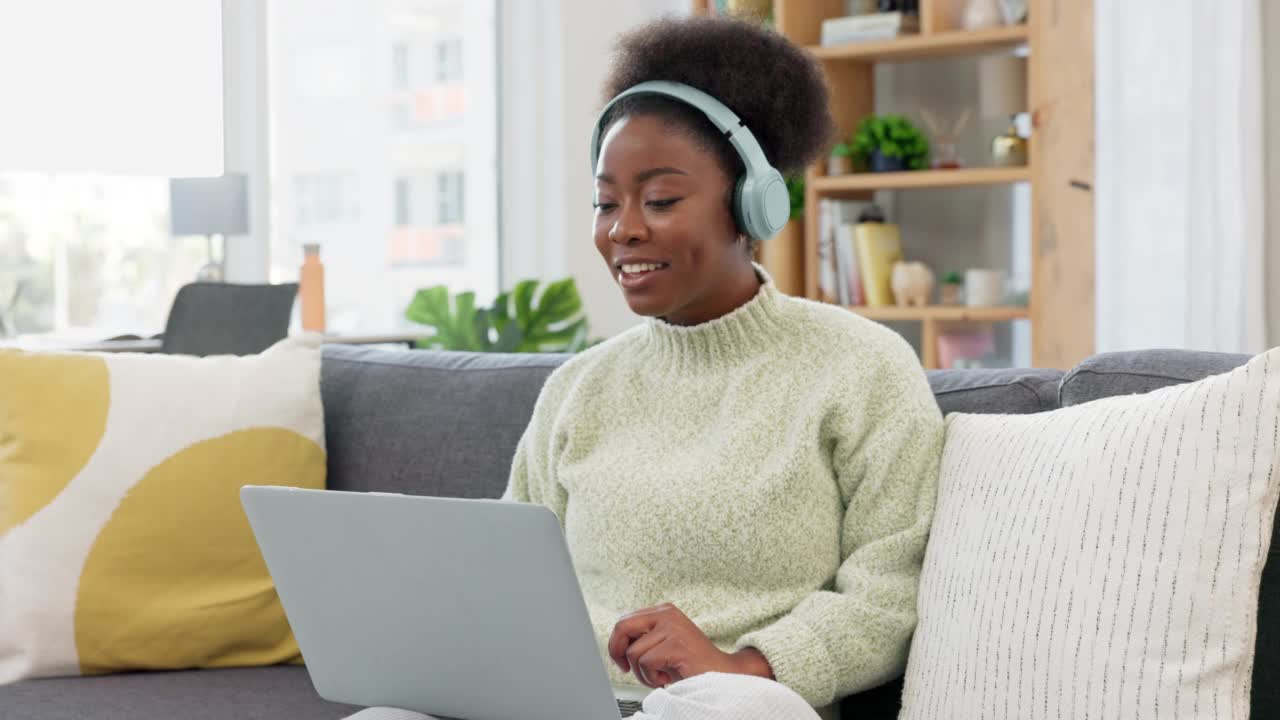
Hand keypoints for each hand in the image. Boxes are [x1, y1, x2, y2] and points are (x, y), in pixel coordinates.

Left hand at [607, 602, 773, 687]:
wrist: (722, 676)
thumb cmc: (690, 665)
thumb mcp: (663, 644)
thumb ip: (644, 639)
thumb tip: (616, 645)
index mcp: (663, 611)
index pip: (624, 621)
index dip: (616, 644)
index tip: (622, 661)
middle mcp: (667, 613)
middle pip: (622, 627)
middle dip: (618, 652)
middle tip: (627, 669)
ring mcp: (672, 627)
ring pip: (634, 653)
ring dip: (643, 673)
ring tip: (661, 675)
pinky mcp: (676, 644)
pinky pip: (646, 663)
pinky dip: (652, 677)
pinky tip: (668, 677)